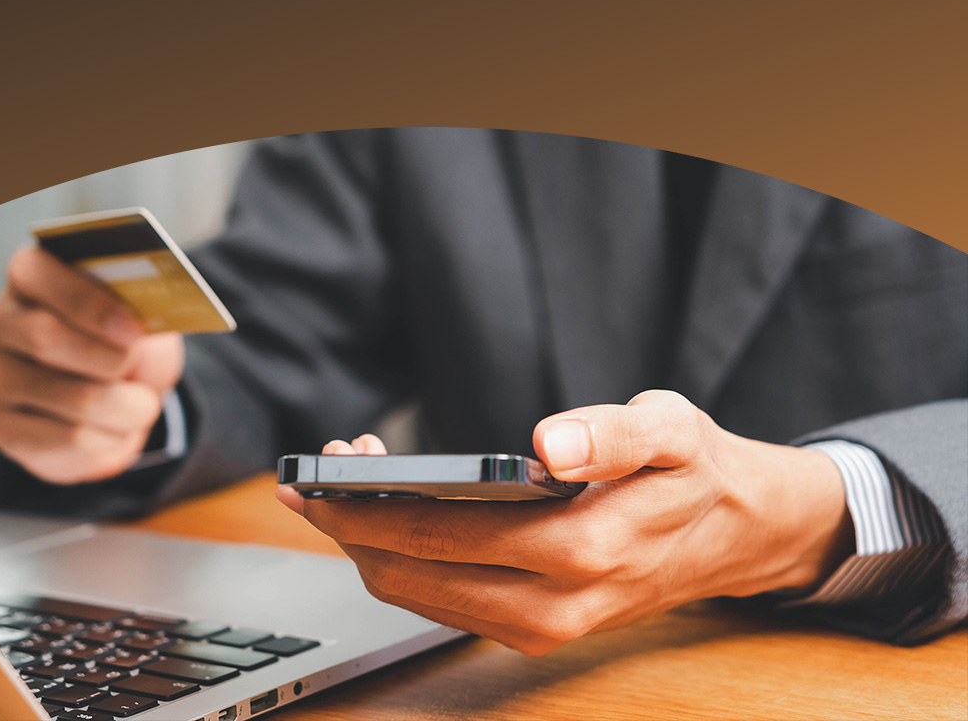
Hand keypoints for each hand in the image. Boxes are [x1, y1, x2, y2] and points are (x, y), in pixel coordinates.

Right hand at [0, 246, 184, 483]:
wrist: (119, 392)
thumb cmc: (124, 334)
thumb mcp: (137, 306)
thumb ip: (136, 298)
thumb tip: (156, 308)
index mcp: (28, 274)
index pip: (34, 272)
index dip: (87, 303)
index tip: (133, 329)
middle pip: (44, 336)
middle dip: (108, 356)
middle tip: (137, 363)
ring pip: (68, 397)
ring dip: (122, 405)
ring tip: (144, 402)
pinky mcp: (5, 428)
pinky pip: (68, 438)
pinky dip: (109, 436)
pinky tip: (118, 427)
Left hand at [277, 391, 852, 653]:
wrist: (736, 534)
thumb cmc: (695, 468)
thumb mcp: (670, 426)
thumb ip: (611, 433)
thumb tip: (549, 442)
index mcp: (580, 550)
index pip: (440, 535)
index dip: (368, 504)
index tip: (326, 466)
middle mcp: (552, 606)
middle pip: (412, 575)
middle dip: (350, 524)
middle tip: (318, 472)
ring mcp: (541, 628)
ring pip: (419, 597)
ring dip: (371, 544)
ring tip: (350, 485)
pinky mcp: (536, 628)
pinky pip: (445, 604)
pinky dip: (406, 562)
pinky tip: (395, 516)